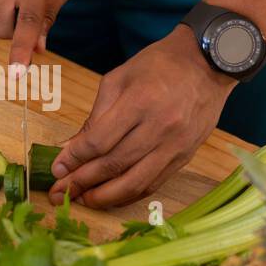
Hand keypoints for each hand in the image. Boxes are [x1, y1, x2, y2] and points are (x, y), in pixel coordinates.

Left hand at [49, 25, 234, 208]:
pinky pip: (153, 184)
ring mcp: (175, 146)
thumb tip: (70, 148)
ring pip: (134, 182)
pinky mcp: (184, 157)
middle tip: (59, 192)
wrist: (209, 64)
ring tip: (82, 200)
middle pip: (114, 164)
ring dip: (104, 197)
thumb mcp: (119, 78)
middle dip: (81, 182)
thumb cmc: (158, 65)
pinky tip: (110, 196)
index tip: (56, 169)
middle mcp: (160, 127)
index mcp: (140, 101)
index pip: (99, 140)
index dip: (74, 159)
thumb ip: (95, 116)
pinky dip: (128, 195)